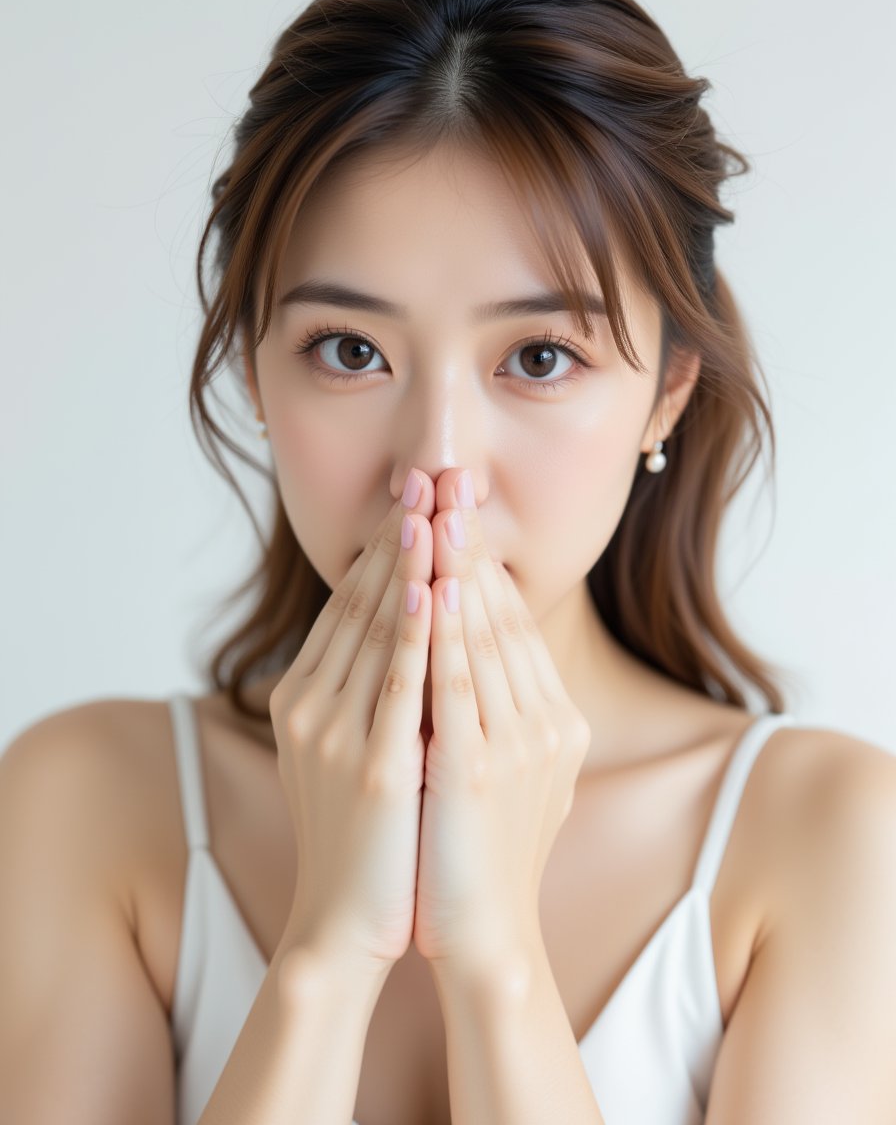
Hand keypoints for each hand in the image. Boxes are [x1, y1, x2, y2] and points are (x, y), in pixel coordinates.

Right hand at [269, 472, 434, 968]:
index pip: (346, 604)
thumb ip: (363, 689)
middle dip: (396, 536)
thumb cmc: (361, 835)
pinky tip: (430, 585)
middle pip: (357, 602)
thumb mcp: (348, 748)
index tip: (413, 497)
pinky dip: (411, 630)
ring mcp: (334, 734)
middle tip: (425, 475)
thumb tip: (402, 627)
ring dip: (405, 563)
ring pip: (374, 630)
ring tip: (430, 505)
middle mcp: (309, 705)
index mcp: (303, 696)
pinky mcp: (369, 767)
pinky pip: (396, 683)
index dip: (381, 546)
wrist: (344, 921)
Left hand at [413, 470, 590, 971]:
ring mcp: (516, 744)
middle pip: (502, 615)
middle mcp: (546, 723)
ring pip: (482, 636)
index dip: (483, 562)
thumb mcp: (509, 770)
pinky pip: (455, 684)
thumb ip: (500, 710)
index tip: (454, 511)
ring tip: (436, 508)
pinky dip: (442, 629)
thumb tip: (471, 650)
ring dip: (456, 567)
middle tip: (447, 483)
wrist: (484, 936)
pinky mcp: (476, 769)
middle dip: (470, 546)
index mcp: (555, 720)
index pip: (515, 624)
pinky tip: (430, 583)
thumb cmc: (483, 852)